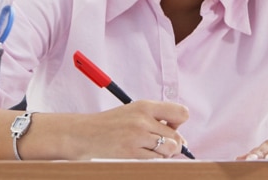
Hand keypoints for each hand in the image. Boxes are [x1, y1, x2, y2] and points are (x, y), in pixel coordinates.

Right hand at [67, 100, 189, 158]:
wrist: (85, 134)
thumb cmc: (112, 124)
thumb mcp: (134, 112)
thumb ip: (157, 119)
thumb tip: (182, 140)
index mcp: (145, 106)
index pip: (181, 113)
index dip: (180, 123)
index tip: (171, 126)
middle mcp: (143, 119)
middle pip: (176, 136)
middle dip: (173, 144)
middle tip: (159, 144)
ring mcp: (137, 136)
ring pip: (169, 149)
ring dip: (164, 154)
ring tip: (150, 150)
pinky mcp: (130, 152)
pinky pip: (155, 160)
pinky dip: (154, 160)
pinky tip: (142, 155)